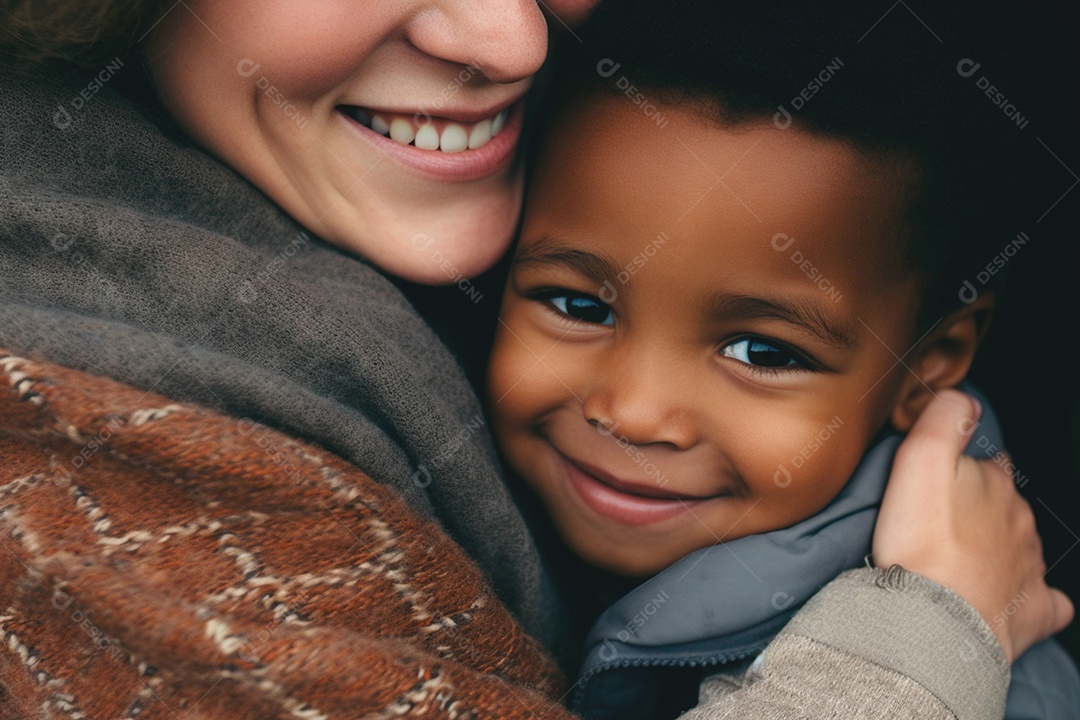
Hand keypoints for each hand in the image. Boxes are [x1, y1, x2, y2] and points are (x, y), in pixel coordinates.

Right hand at [873, 389, 1072, 660]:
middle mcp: (1022, 524)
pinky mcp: (1032, 611)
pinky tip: (1014, 597)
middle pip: (1006, 506)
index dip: (967, 467)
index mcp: (997, 486)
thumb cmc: (923, 542)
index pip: (990, 463)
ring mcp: (1031, 569)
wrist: (936, 620)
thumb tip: (964, 399)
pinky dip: (1033, 598)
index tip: (943, 477)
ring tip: (962, 559)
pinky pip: (1045, 601)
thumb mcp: (921, 460)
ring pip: (1023, 548)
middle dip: (982, 509)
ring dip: (999, 549)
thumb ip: (943, 418)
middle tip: (942, 521)